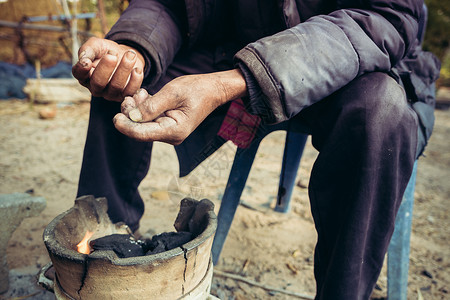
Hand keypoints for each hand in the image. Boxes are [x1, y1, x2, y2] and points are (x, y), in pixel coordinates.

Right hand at [72, 37, 144, 100]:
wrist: (125, 55)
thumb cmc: (107, 50)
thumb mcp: (96, 45)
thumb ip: (88, 50)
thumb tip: (83, 59)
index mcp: (84, 75)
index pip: (79, 75)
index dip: (81, 69)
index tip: (87, 62)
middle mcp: (95, 87)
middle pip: (98, 82)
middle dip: (105, 68)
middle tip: (112, 54)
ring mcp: (110, 93)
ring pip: (116, 86)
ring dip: (124, 69)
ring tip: (130, 55)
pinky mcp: (125, 95)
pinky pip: (130, 91)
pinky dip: (135, 80)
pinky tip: (137, 69)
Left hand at [113, 69, 247, 144]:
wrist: (213, 90)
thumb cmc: (196, 89)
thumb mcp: (172, 93)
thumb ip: (151, 106)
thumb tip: (130, 117)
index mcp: (174, 131)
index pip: (142, 134)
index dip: (126, 126)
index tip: (115, 116)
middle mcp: (171, 136)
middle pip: (140, 130)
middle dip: (131, 114)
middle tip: (129, 97)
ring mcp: (169, 132)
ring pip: (143, 124)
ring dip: (137, 109)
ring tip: (141, 93)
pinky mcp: (167, 125)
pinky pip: (149, 119)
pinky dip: (143, 108)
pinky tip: (145, 96)